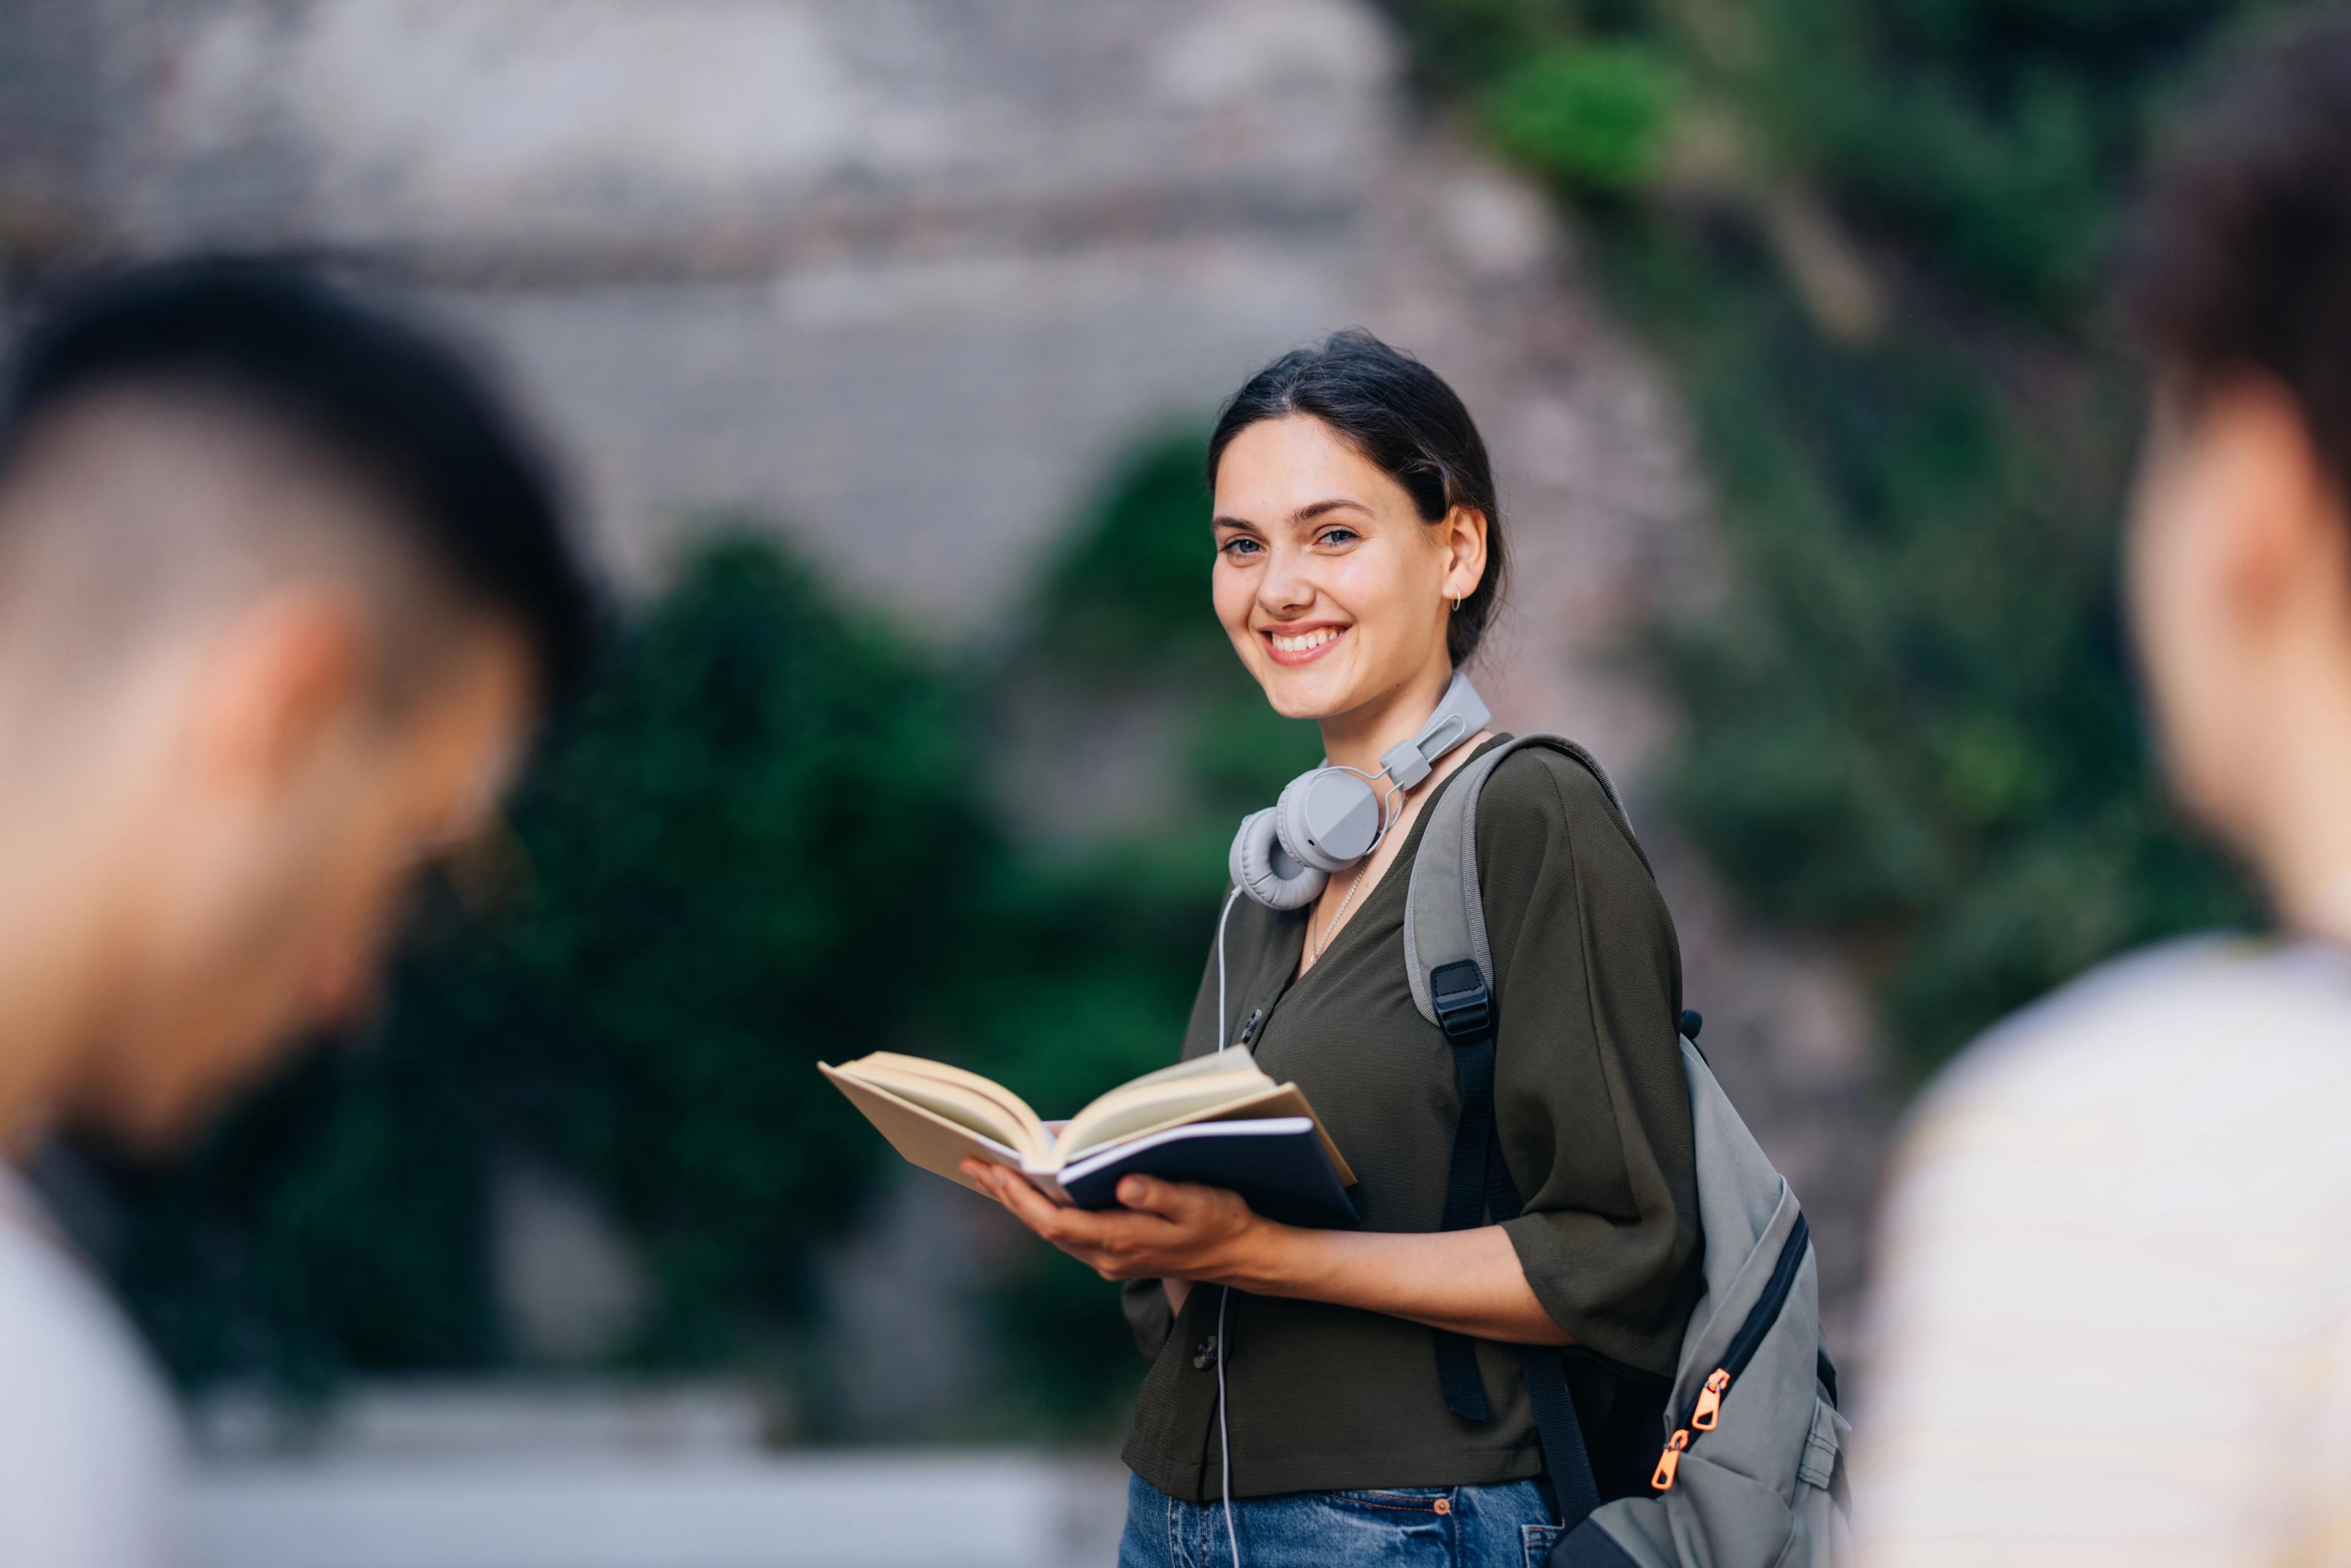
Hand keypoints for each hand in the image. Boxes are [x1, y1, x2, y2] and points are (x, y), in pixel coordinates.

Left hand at [960, 1159, 1273, 1284]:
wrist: (1243, 1255)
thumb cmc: (1222, 1222)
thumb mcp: (1197, 1202)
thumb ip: (1159, 1193)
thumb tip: (1123, 1184)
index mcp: (1121, 1241)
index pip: (1055, 1222)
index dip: (1022, 1198)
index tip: (996, 1171)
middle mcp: (1107, 1256)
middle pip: (1043, 1227)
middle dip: (1007, 1196)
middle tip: (972, 1165)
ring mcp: (1109, 1258)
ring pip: (1052, 1231)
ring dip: (1020, 1203)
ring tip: (989, 1175)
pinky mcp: (1116, 1252)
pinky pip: (1067, 1231)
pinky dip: (1043, 1209)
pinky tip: (1032, 1192)